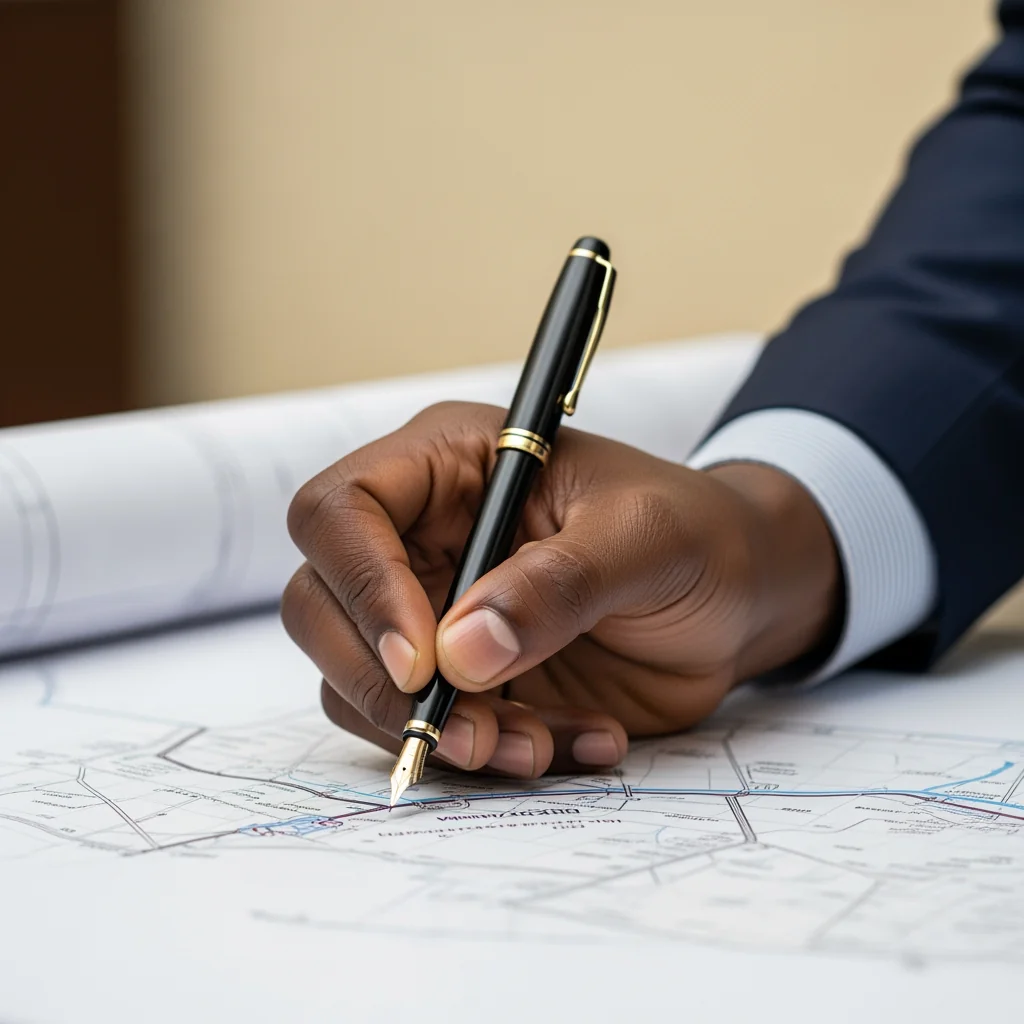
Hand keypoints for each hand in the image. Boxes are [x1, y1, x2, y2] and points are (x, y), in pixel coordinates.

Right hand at [282, 402, 839, 778]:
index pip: (342, 510)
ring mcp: (433, 610)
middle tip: (469, 729)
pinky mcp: (461, 678)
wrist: (737, 596)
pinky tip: (574, 741)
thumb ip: (558, 584)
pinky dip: (486, 756)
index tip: (424, 662)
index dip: (362, 585)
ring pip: (359, 682)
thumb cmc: (695, 535)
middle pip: (322, 605)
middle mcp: (423, 536)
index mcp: (450, 465)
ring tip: (537, 744)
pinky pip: (428, 729)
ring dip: (436, 733)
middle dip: (382, 684)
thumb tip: (460, 654)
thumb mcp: (646, 538)